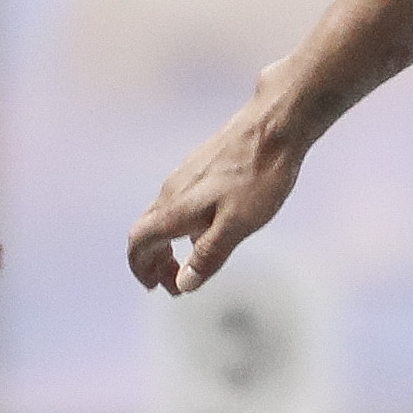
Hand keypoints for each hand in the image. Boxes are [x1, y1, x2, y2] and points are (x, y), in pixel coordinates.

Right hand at [125, 98, 305, 296]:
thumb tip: (183, 283)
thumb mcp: (237, 226)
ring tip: (190, 260)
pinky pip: (178, 201)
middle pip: (147, 231)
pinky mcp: (200, 165)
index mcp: (176, 210)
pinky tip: (207, 228)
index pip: (138, 243)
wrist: (273, 126)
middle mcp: (171, 191)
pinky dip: (181, 224)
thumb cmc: (258, 177)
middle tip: (174, 282)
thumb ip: (208, 255)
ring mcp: (184, 175)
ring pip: (162, 215)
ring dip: (168, 243)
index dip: (141, 269)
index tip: (154, 286)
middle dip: (154, 260)